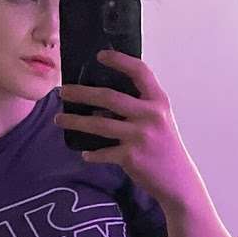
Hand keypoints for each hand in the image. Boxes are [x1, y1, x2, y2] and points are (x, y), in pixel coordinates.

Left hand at [53, 51, 194, 202]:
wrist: (178, 181)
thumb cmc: (165, 147)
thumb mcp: (158, 121)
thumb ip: (138, 108)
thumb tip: (100, 103)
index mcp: (159, 101)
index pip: (140, 72)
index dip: (120, 60)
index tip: (100, 55)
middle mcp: (150, 115)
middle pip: (110, 97)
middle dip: (82, 93)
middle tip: (63, 92)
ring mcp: (140, 136)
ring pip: (99, 125)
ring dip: (75, 121)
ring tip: (59, 119)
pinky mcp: (131, 157)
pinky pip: (103, 152)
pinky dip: (92, 153)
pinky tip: (85, 153)